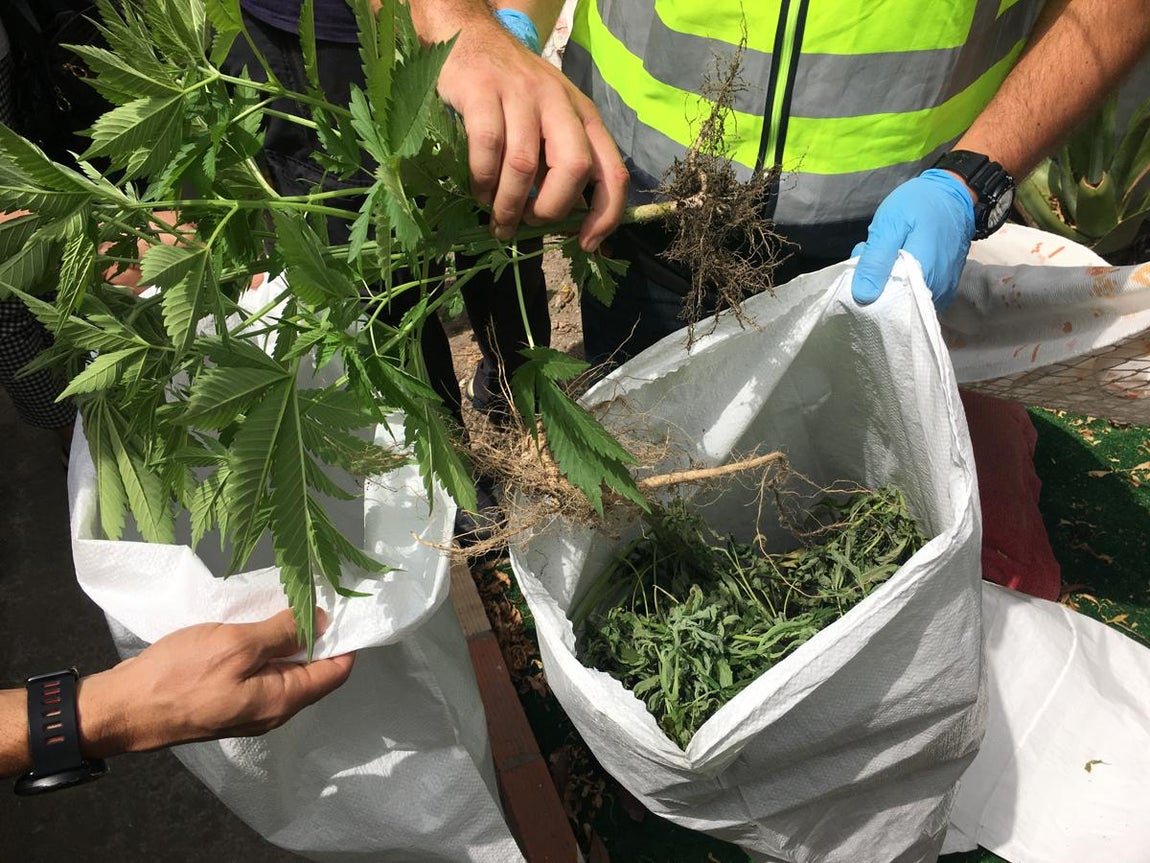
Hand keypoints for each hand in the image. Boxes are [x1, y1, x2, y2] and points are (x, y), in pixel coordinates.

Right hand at [77, 609, 353, 756]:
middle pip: (313, 672)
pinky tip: (258, 626)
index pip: (336, 672)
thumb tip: (323, 621)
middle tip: (316, 597)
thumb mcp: (237, 644)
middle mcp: (273, 711)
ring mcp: (250, 709)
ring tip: (288, 605)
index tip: (344, 606)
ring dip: (290, 641)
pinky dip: (267, 650)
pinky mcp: (228, 702)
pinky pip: (261, 674)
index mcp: (282, 701)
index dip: (346, 640)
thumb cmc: (181, 676)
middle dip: (319, 637)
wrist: (124, 709)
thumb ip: (283, 633)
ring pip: (285, 672)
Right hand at [422, 10, 628, 251]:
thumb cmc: (513, 95)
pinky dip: (482, 179)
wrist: (472, 39)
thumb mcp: (550, 124)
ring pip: (524, 163)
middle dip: (552, 209)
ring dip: (509, 203)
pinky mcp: (483, 90)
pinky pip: (487, 146)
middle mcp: (560, 103)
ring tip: (498, 220)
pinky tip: (478, 191)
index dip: (605, 216)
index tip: (585, 244)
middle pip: (575, 167)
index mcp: (585, 117)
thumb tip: (568, 226)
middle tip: (530, 223)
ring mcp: (522, 94)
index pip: (613, 172)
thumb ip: (560, 166)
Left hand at [850, 168, 975, 309]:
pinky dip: (903, 280)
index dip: (868, 291)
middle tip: (870, 254)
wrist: (953, 193)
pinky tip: (898, 260)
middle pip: (895, 303)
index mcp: (921, 276)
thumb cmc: (920, 205)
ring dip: (888, 280)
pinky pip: (917, 293)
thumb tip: (862, 297)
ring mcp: (943, 290)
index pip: (886, 304)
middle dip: (876, 283)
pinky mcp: (945, 286)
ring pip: (905, 298)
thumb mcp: (890, 225)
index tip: (860, 269)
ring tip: (885, 253)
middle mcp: (936, 290)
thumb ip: (876, 261)